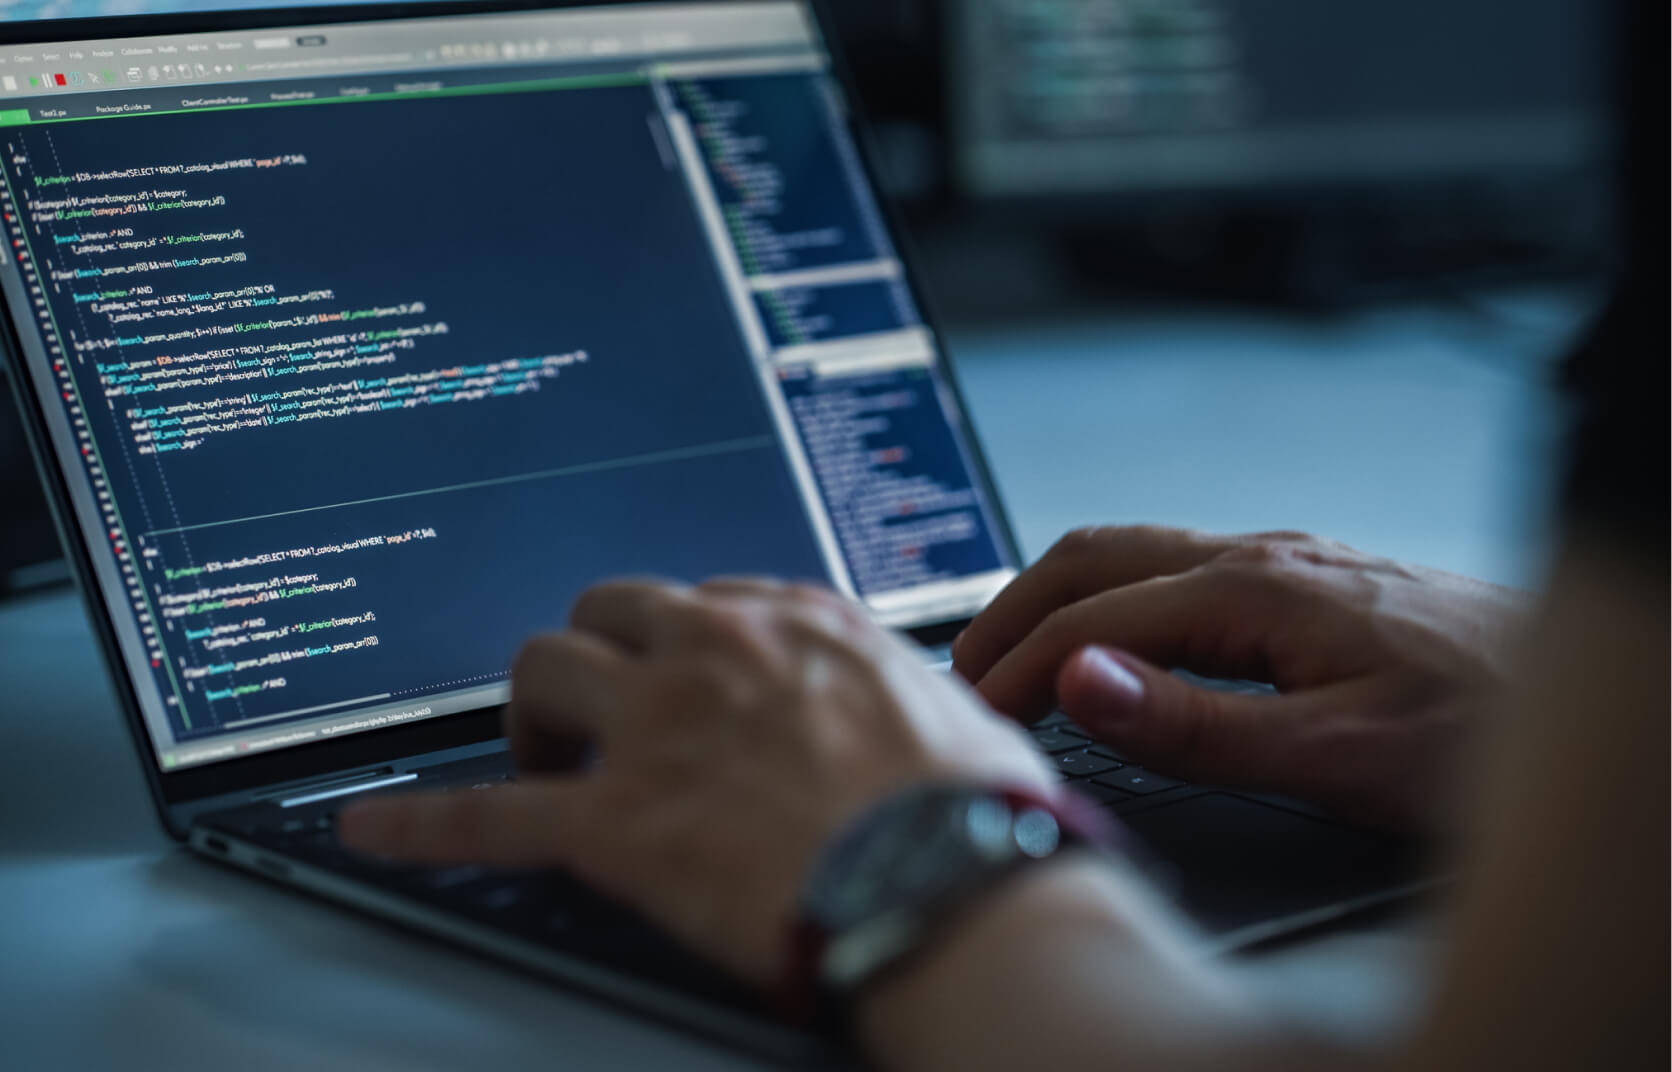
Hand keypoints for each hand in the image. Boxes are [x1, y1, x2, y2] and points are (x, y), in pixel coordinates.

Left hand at [339, 578, 1052, 985]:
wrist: (954, 886)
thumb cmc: (975, 812)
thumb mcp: (958, 712)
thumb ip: (908, 690)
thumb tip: (923, 703)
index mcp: (799, 624)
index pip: (708, 601)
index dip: (684, 642)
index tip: (681, 671)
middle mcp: (717, 654)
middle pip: (609, 609)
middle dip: (596, 651)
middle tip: (601, 704)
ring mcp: (659, 732)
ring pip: (542, 670)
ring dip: (532, 708)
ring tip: (537, 749)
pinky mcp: (618, 823)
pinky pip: (490, 815)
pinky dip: (425, 823)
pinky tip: (375, 826)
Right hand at [952, 526, 1530, 830]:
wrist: (1578, 693)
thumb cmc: (1481, 729)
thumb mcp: (1336, 751)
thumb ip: (1198, 724)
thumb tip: (1080, 681)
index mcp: (1256, 589)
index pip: (1093, 617)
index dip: (1017, 664)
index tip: (973, 711)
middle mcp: (1262, 557)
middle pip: (1096, 555)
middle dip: (1014, 606)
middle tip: (964, 668)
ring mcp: (1286, 562)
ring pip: (1134, 552)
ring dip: (1060, 596)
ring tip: (1017, 651)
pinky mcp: (1306, 582)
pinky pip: (1176, 567)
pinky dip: (1113, 599)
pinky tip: (1116, 639)